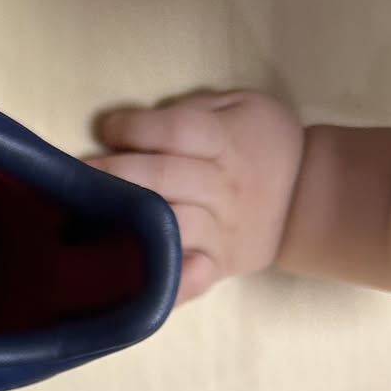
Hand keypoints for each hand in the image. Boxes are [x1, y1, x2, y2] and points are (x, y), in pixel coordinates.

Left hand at [87, 91, 306, 302]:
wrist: (313, 196)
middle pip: (165, 177)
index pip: (177, 130)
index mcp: (226, 142)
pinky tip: (133, 281)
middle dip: (115, 174)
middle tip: (76, 174)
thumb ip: (194, 110)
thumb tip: (135, 125)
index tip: (107, 128)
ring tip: (87, 219)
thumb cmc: (263, 143)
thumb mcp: (243, 107)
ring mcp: (221, 230)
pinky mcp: (219, 264)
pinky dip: (166, 284)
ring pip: (171, 226)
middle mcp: (224, 187)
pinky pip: (191, 278)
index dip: (136, 127)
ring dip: (129, 223)